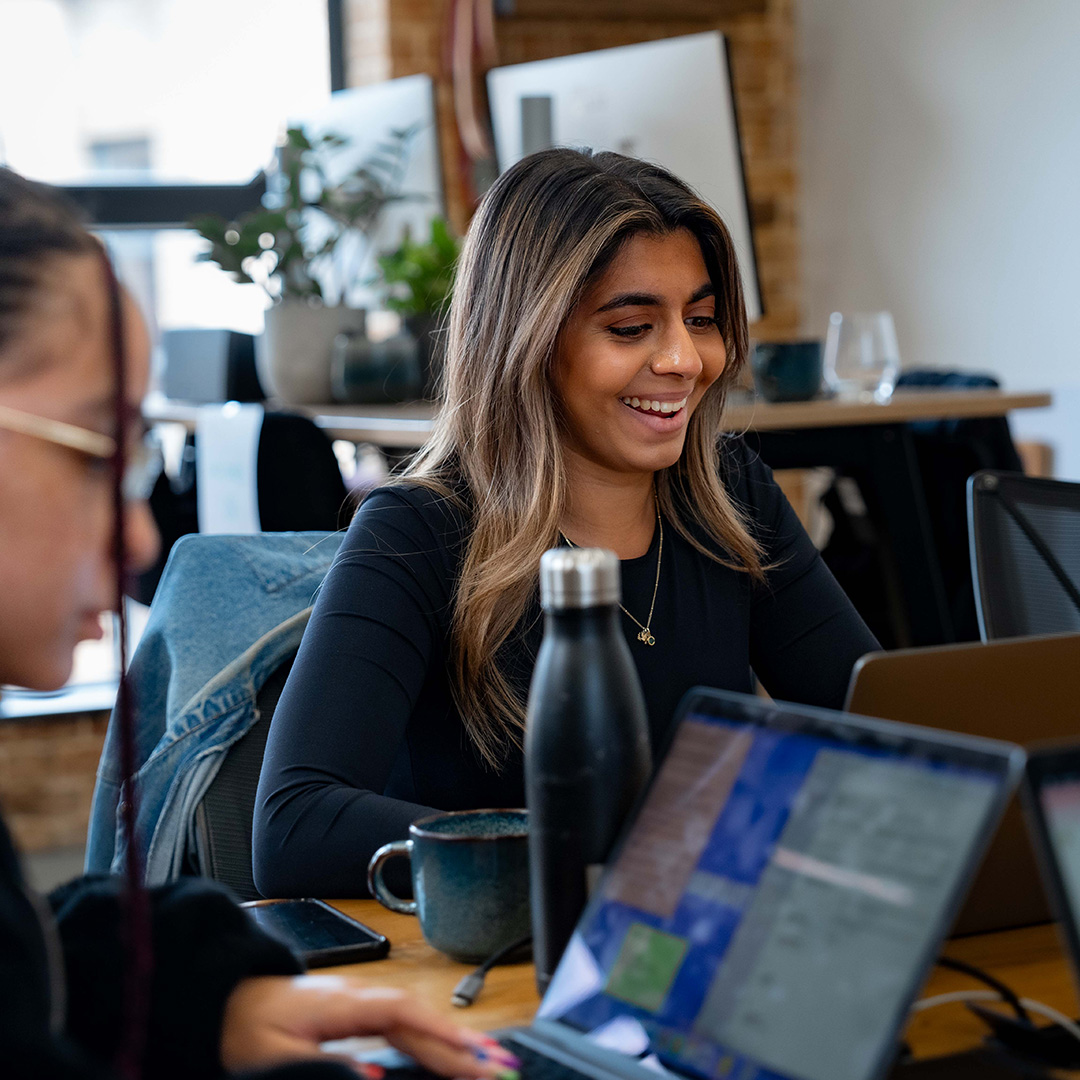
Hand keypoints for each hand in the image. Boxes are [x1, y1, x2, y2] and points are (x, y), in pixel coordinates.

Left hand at [220, 974, 521, 1076]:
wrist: (231, 1000)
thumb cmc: (247, 1028)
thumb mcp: (274, 1057)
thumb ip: (323, 1068)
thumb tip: (375, 1074)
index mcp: (342, 1003)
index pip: (402, 1015)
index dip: (440, 1034)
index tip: (471, 1055)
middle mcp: (359, 998)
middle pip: (419, 1019)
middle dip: (460, 1044)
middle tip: (499, 1068)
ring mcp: (362, 1003)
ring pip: (416, 1021)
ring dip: (452, 1041)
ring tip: (489, 1062)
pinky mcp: (360, 1014)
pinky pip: (404, 1025)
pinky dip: (432, 1039)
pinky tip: (450, 1054)